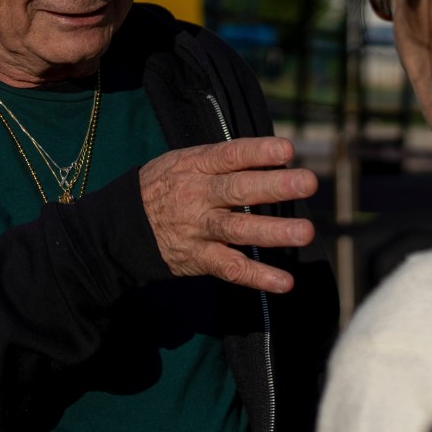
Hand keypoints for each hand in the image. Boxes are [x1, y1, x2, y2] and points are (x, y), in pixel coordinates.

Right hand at [138, 138, 316, 293]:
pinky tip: (285, 282)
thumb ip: (223, 160)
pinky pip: (230, 268)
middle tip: (309, 183)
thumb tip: (274, 153)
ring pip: (239, 229)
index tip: (288, 149)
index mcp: (196, 166)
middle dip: (275, 187)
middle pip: (239, 190)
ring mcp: (199, 229)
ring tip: (306, 232)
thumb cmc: (166, 186)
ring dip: (274, 232)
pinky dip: (257, 276)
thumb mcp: (183, 161)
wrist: (122, 225)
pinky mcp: (199, 258)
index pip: (230, 156)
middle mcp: (199, 196)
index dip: (258, 151)